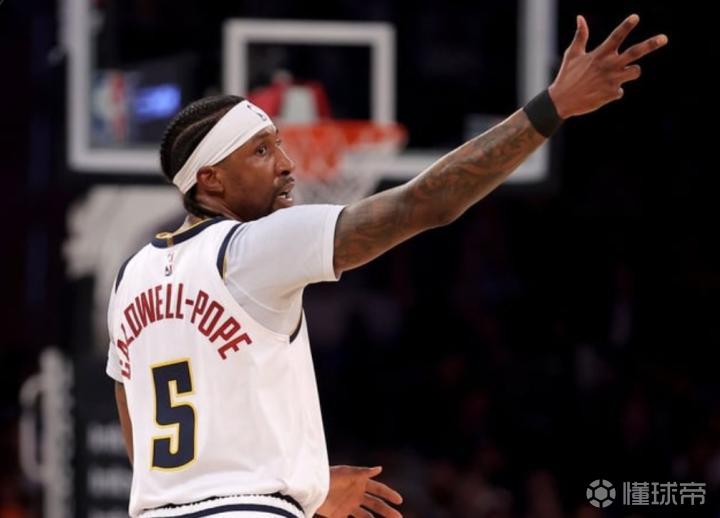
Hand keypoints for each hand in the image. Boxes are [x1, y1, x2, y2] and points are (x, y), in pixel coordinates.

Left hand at [316, 465, 402, 517]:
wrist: (310, 488)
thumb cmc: (328, 476)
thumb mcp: (346, 473)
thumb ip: (363, 472)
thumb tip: (379, 468)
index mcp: (360, 482)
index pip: (378, 489)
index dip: (389, 494)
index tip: (399, 500)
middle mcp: (357, 495)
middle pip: (376, 504)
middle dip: (387, 511)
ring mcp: (349, 506)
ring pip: (367, 515)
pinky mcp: (340, 515)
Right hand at [548, 14, 667, 117]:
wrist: (561, 101)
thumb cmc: (566, 76)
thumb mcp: (573, 54)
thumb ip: (581, 36)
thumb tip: (580, 17)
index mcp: (600, 54)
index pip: (616, 36)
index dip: (627, 26)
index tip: (636, 17)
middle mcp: (609, 65)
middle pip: (635, 52)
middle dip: (651, 44)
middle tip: (664, 38)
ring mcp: (612, 80)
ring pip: (635, 71)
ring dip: (631, 72)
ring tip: (620, 75)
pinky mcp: (611, 93)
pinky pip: (620, 90)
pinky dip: (612, 91)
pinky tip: (600, 93)